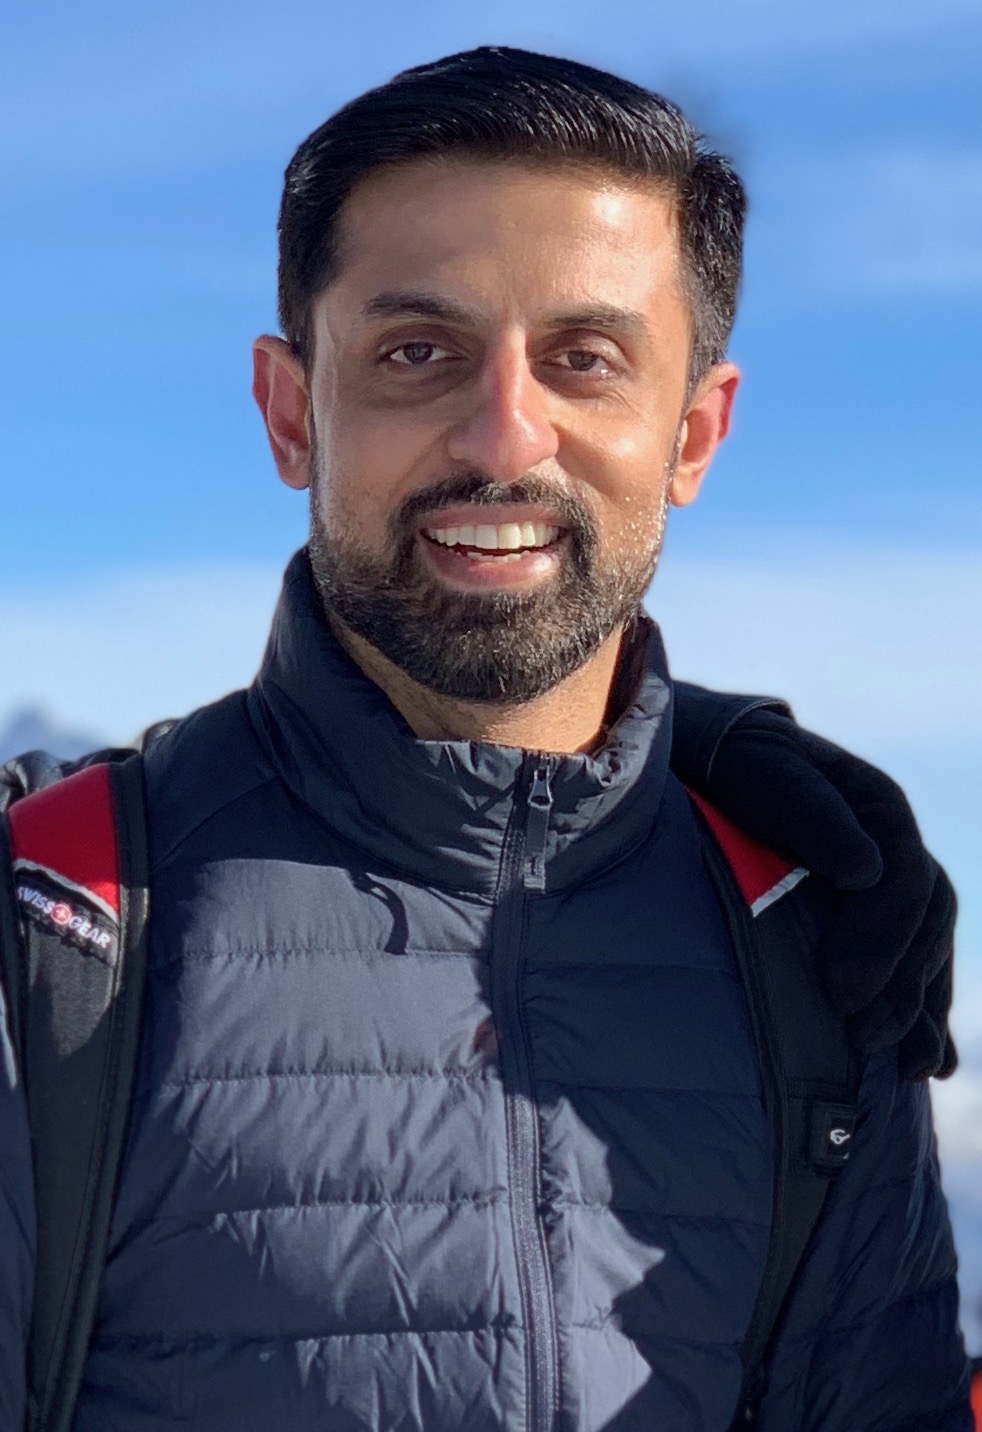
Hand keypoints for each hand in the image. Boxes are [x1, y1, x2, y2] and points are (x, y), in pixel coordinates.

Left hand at [672, 693, 955, 1079]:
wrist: (697, 759)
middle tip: (860, 1040)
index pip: (906, 877)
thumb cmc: (721, 762)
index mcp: (874, 806)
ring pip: (924, 952)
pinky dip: (918, 1014)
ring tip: (910, 1069)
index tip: (842, 993)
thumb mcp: (757, 769)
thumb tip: (865, 869)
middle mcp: (887, 847)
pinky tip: (925, 1064)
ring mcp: (878, 885)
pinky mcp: (862, 920)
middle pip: (924, 922)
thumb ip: (808, 812)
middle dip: (901, 987)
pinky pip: (909, 969)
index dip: (882, 939)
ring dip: (918, 1011)